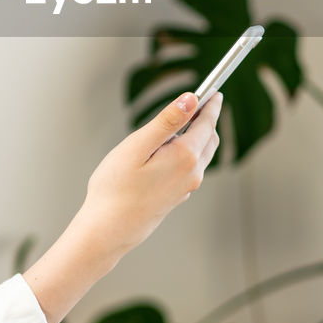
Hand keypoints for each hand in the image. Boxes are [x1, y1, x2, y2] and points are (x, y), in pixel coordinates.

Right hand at [78, 91, 222, 256]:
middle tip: (200, 103)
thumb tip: (190, 99)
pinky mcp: (177, 196)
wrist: (108, 231)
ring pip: (202, 155)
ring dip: (198, 137)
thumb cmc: (115, 188)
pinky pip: (191, 169)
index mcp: (186, 156)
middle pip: (209, 139)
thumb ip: (167, 121)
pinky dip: (189, 153)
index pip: (206, 123)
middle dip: (206, 119)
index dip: (211, 105)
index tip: (214, 91)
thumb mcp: (138, 145)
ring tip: (182, 124)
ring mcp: (186, 187)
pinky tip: (169, 152)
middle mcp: (192, 173)